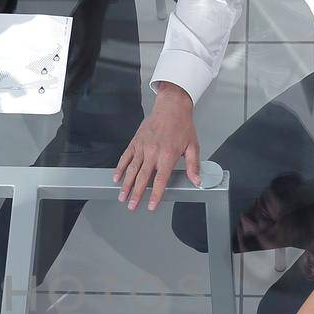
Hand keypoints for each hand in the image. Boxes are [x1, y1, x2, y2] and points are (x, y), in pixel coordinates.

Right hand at [114, 85, 200, 210]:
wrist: (171, 106)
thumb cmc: (182, 126)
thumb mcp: (193, 146)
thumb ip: (193, 165)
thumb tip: (197, 181)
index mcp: (168, 155)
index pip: (160, 179)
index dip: (155, 194)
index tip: (150, 206)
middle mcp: (153, 152)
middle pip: (143, 177)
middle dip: (137, 194)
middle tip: (132, 206)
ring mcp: (142, 147)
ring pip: (132, 169)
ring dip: (126, 185)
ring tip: (122, 197)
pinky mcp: (135, 142)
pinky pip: (126, 157)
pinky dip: (120, 168)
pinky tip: (116, 178)